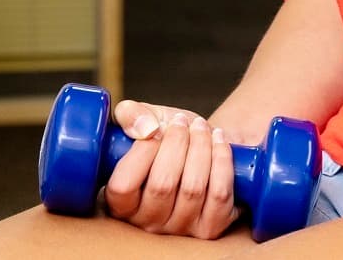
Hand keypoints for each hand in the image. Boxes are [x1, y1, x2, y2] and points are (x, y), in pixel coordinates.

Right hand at [102, 99, 239, 238]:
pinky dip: (222, 161)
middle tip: (182, 122)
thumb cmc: (164, 139)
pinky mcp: (209, 228)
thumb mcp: (141, 121)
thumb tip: (146, 129)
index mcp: (120, 203)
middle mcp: (147, 222)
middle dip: (177, 143)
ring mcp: (179, 228)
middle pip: (162, 185)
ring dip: (201, 148)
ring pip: (193, 188)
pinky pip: (219, 195)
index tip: (156, 127)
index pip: (123, 186)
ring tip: (200, 127)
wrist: (197, 151)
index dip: (142, 151)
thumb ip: (130, 115)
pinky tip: (218, 140)